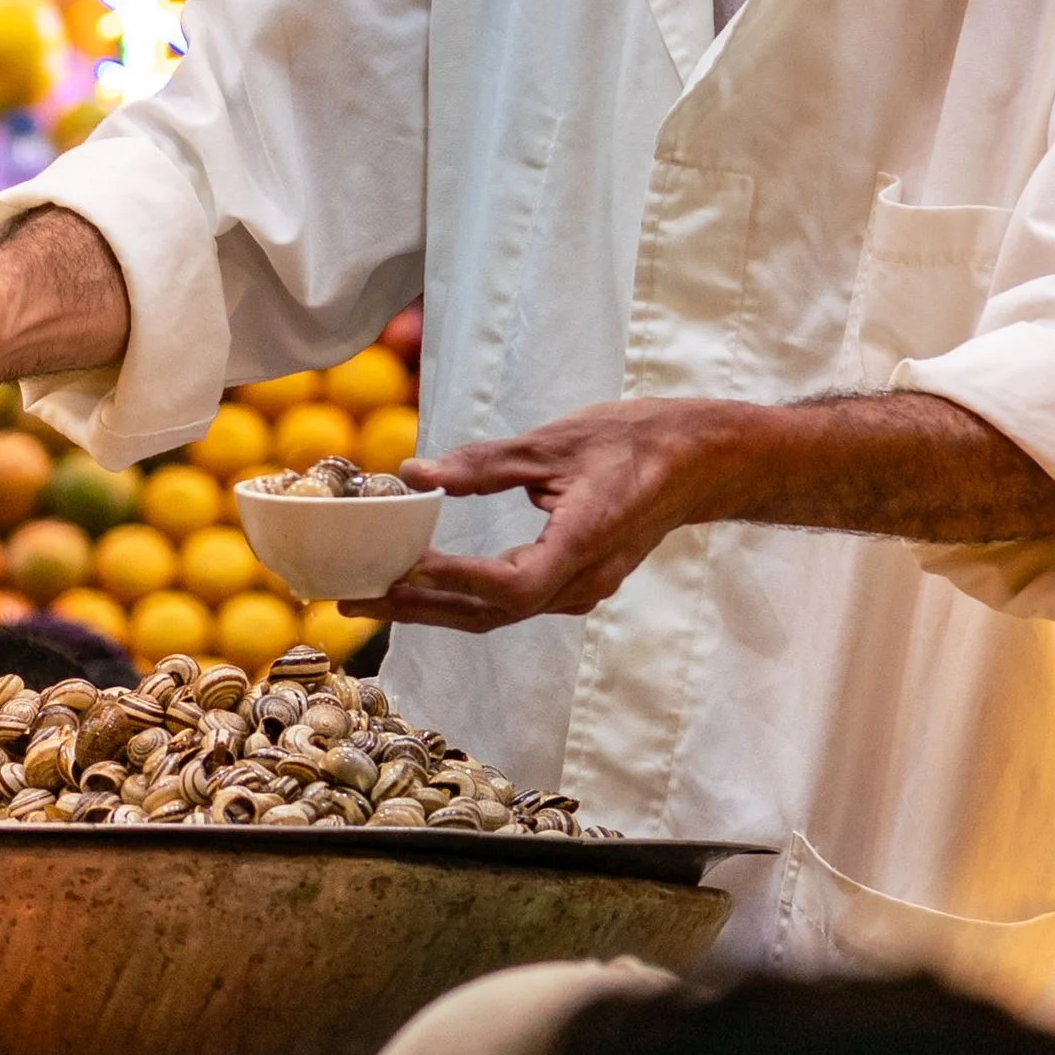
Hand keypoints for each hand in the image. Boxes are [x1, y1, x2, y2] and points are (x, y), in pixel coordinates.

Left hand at [365, 399, 739, 631]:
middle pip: (491, 613)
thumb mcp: (554, 441)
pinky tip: (430, 583)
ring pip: (499, 613)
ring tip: (378, 596)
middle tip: (355, 600)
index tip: (398, 571)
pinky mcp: (578, 582)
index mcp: (584, 542)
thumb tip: (414, 474)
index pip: (509, 586)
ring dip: (437, 607)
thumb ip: (483, 463)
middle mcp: (583, 581)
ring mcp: (583, 589)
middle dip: (419, 609)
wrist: (699, 461)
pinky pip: (514, 601)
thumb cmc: (634, 441)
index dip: (452, 584)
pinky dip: (467, 596)